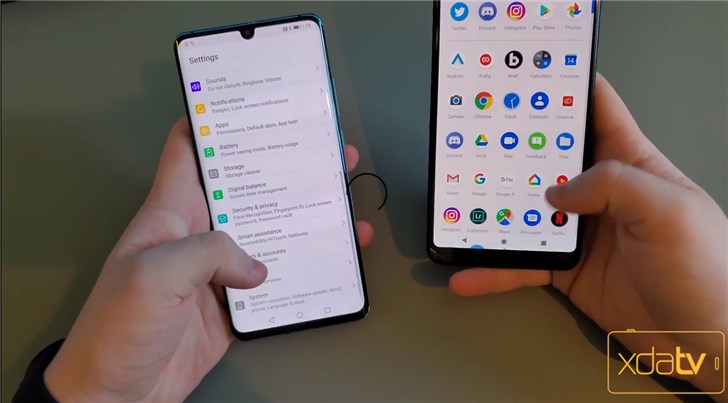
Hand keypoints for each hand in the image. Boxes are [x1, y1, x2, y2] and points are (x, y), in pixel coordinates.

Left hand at [44, 118, 373, 401]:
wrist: (119, 395)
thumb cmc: (117, 329)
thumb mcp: (155, 275)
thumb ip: (210, 252)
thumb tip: (257, 265)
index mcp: (170, 214)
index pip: (188, 151)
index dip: (214, 120)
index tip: (252, 102)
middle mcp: (198, 234)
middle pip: (247, 186)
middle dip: (283, 163)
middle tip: (323, 147)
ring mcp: (218, 269)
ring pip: (269, 229)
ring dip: (304, 212)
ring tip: (341, 195)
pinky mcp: (235, 302)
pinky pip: (277, 276)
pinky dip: (306, 264)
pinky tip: (332, 256)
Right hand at [449, 73, 726, 393]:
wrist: (707, 342)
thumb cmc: (705, 268)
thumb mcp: (668, 211)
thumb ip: (612, 185)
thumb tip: (553, 191)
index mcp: (632, 163)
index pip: (596, 111)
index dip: (564, 89)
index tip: (523, 76)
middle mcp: (602, 193)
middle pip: (547, 161)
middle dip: (510, 148)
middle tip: (471, 139)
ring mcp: (581, 232)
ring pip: (526, 212)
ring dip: (493, 211)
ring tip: (457, 207)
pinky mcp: (567, 270)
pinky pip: (522, 264)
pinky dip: (494, 270)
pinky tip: (468, 274)